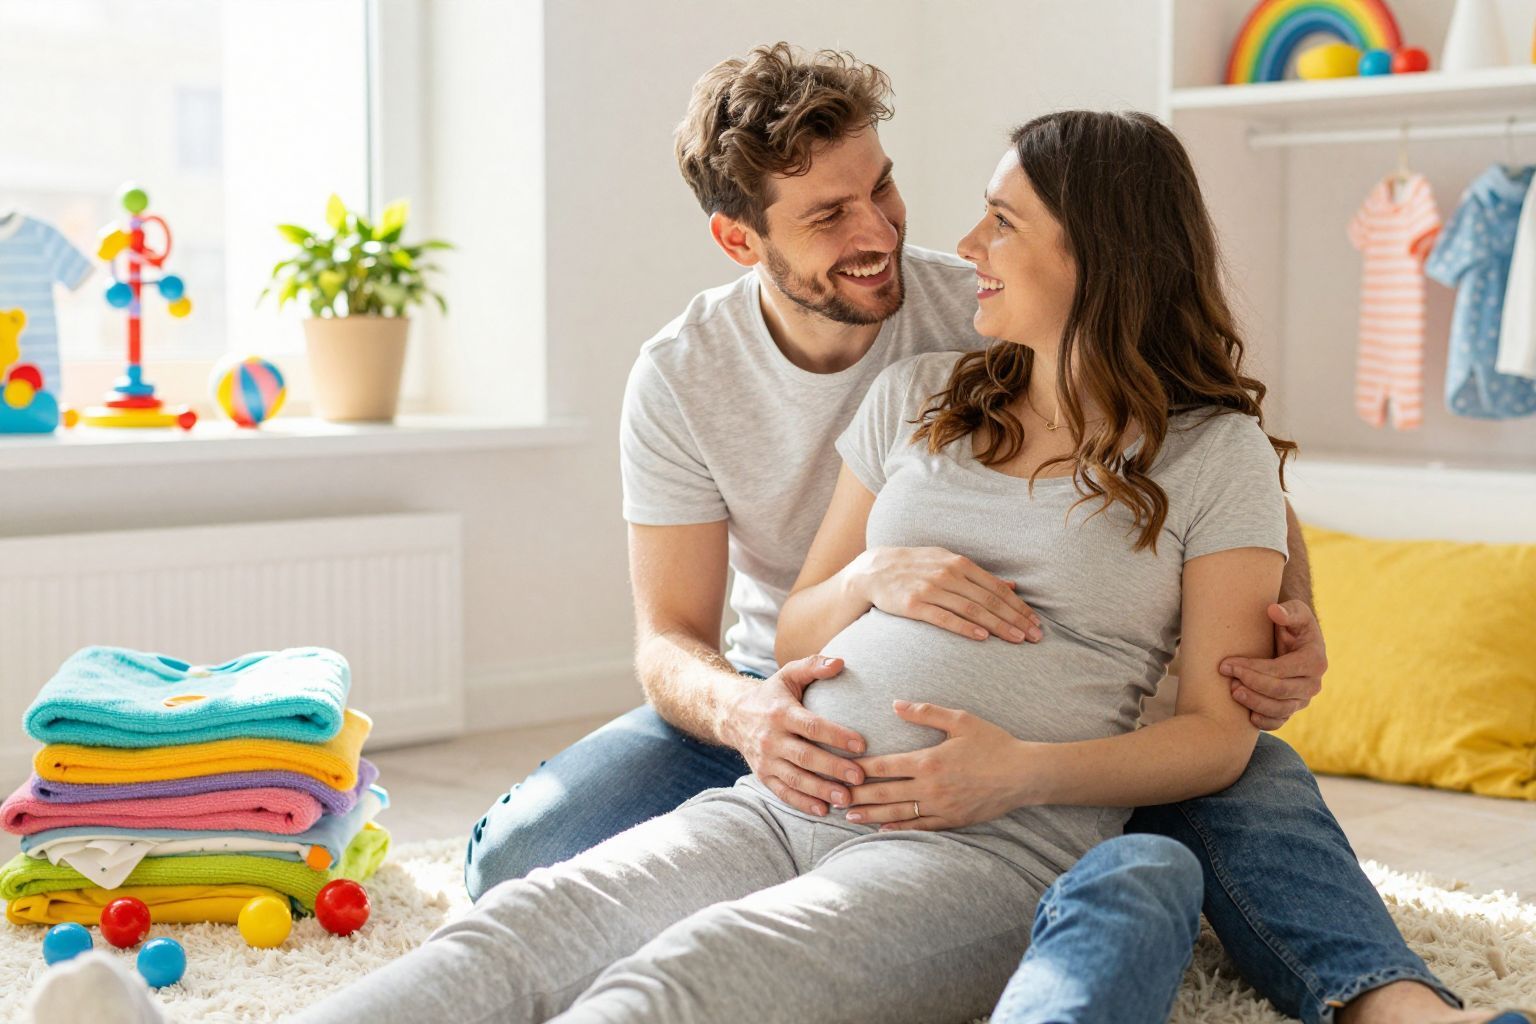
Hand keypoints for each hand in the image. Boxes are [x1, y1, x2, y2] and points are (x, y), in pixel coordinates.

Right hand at [721, 655, 867, 816]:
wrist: (732, 714)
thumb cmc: (771, 694)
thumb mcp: (788, 674)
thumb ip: (813, 665)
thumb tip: (840, 662)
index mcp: (781, 713)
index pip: (811, 726)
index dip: (836, 735)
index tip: (862, 744)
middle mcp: (772, 739)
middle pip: (805, 757)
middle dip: (834, 768)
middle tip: (860, 777)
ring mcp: (766, 760)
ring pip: (795, 779)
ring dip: (821, 790)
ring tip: (846, 798)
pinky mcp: (763, 776)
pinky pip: (783, 793)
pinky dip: (803, 804)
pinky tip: (823, 810)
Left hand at [841, 700, 1029, 830]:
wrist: (1024, 775)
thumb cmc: (993, 743)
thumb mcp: (960, 720)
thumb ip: (925, 712)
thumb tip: (895, 704)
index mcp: (929, 761)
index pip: (885, 766)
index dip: (859, 769)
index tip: (839, 769)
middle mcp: (931, 787)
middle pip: (885, 793)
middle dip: (857, 795)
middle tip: (833, 797)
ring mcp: (941, 807)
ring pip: (898, 814)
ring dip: (871, 815)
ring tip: (848, 816)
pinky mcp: (952, 820)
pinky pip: (919, 827)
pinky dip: (898, 829)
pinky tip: (881, 830)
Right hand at [852, 547, 1042, 643]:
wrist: (873, 570)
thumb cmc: (915, 567)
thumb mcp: (947, 562)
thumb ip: (979, 576)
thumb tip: (1012, 585)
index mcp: (959, 563)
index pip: (997, 588)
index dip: (1019, 606)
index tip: (1036, 623)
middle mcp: (948, 574)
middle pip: (989, 600)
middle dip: (1015, 619)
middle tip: (1036, 636)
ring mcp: (931, 588)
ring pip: (972, 609)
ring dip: (998, 625)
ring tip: (1017, 639)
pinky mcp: (914, 604)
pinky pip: (944, 617)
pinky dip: (965, 627)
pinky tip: (982, 637)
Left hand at [1221, 600, 1327, 730]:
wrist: (1293, 638)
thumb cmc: (1291, 622)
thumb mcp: (1294, 610)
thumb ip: (1288, 610)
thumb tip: (1274, 611)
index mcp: (1315, 660)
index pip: (1281, 670)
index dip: (1253, 669)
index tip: (1227, 663)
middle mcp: (1313, 683)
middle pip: (1280, 692)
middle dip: (1251, 685)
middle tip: (1228, 678)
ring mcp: (1303, 698)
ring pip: (1280, 710)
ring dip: (1254, 703)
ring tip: (1233, 692)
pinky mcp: (1292, 707)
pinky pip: (1280, 721)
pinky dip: (1264, 722)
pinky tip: (1247, 715)